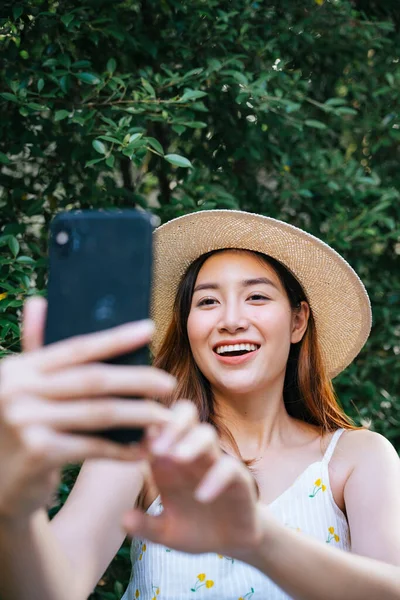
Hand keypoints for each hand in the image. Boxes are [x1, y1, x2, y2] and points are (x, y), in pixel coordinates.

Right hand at [0, 297, 175, 522]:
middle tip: (168, 383)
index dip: (115, 338)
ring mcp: (25, 423)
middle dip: (137, 380)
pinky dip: (122, 449)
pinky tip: (143, 450)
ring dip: (139, 415)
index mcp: (18, 369)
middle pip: (93, 379)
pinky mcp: (37, 454)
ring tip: (165, 416)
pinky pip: (93, 447)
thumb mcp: (20, 387)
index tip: (149, 329)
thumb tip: (39, 302)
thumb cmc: (19, 429)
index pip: (76, 347)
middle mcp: (17, 391)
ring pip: (99, 412)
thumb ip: (34, 349)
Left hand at [122, 401, 264, 559]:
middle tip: (155, 447)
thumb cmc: (193, 528)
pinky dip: (215, 477)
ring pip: (206, 434)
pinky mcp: (238, 478)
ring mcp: (214, 463)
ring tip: (176, 458)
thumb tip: (123, 520)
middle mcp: (191, 454)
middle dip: (170, 424)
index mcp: (168, 460)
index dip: (144, 430)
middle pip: (184, 416)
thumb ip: (146, 525)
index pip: (158, 427)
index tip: (130, 445)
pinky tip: (202, 495)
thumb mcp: (165, 532)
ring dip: (190, 442)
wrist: (230, 543)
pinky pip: (228, 467)